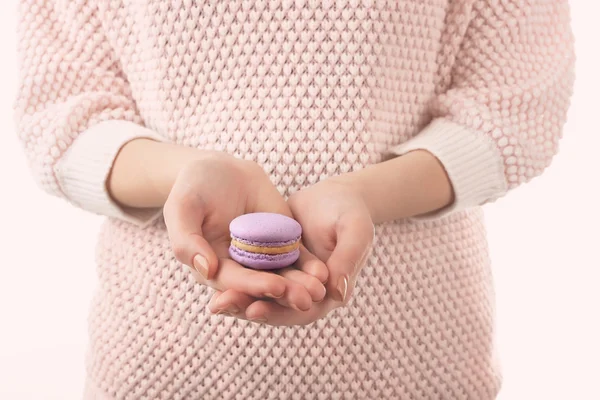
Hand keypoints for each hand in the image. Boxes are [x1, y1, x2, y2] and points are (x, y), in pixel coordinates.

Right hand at [162, 150, 327, 312]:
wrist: (220, 169)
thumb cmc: (194, 188)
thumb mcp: (183, 208)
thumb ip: (187, 240)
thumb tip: (205, 269)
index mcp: (212, 266)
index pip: (234, 281)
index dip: (254, 286)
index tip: (275, 287)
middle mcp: (239, 268)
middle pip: (262, 285)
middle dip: (284, 293)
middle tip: (306, 300)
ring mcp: (262, 257)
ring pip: (283, 275)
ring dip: (301, 285)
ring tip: (320, 290)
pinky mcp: (281, 244)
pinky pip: (296, 257)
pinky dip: (309, 266)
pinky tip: (324, 271)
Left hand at [207, 175, 373, 325]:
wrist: (338, 194)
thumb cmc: (351, 211)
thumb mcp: (355, 230)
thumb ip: (349, 259)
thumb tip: (337, 293)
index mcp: (330, 293)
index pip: (302, 311)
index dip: (278, 312)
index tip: (253, 309)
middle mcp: (308, 293)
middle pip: (276, 307)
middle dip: (247, 307)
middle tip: (220, 305)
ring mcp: (290, 279)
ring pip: (262, 293)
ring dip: (238, 296)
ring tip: (213, 299)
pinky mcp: (276, 263)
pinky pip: (254, 273)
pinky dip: (237, 275)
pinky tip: (213, 272)